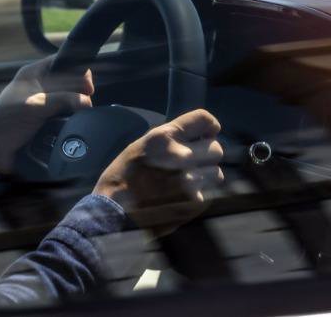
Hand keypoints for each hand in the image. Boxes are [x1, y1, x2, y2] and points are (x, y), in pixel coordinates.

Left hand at [0, 56, 93, 174]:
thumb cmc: (5, 121)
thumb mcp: (35, 105)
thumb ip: (62, 100)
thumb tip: (86, 100)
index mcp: (32, 73)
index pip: (61, 62)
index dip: (77, 70)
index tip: (88, 86)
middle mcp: (38, 85)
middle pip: (67, 80)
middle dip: (79, 89)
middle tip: (87, 100)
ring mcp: (41, 102)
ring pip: (67, 97)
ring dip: (76, 103)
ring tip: (83, 111)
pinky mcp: (44, 118)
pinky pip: (63, 112)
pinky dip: (71, 115)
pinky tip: (75, 120)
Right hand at [93, 109, 223, 232]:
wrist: (114, 210)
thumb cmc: (123, 177)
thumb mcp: (141, 145)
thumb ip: (169, 139)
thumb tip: (193, 136)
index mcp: (164, 137)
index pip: (204, 119)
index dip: (210, 126)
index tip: (209, 132)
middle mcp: (180, 156)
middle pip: (216, 148)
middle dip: (207, 153)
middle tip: (196, 160)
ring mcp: (189, 181)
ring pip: (216, 172)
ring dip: (206, 175)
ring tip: (187, 180)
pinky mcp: (193, 203)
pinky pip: (208, 194)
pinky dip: (198, 195)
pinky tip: (180, 196)